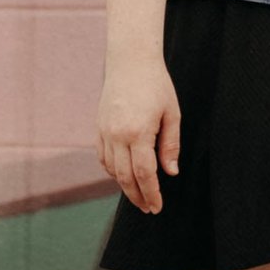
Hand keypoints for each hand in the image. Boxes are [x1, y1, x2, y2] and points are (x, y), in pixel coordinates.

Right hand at [96, 56, 179, 212]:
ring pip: (112, 170)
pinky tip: (123, 175)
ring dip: (125, 186)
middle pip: (125, 177)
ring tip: (139, 195)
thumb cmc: (156, 85)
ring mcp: (105, 132)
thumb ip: (170, 145)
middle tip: (148, 208)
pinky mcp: (99, 128)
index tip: (157, 207)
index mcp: (138, 132)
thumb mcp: (171, 113)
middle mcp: (118, 135)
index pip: (145, 174)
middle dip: (137, 196)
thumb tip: (171, 173)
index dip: (151, 193)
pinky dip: (112, 170)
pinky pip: (103, 157)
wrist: (130, 61)